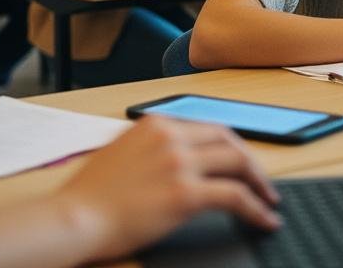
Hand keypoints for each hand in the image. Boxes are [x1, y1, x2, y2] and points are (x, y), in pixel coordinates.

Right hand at [59, 117, 280, 262]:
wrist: (74, 218)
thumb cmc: (89, 196)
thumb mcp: (120, 153)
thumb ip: (151, 148)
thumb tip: (177, 159)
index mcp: (155, 124)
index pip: (207, 128)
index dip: (229, 147)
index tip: (240, 163)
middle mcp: (171, 136)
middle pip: (228, 140)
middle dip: (250, 161)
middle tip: (262, 182)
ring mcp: (180, 162)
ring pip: (238, 163)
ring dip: (259, 183)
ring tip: (268, 200)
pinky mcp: (186, 193)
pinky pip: (235, 196)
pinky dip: (256, 208)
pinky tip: (264, 219)